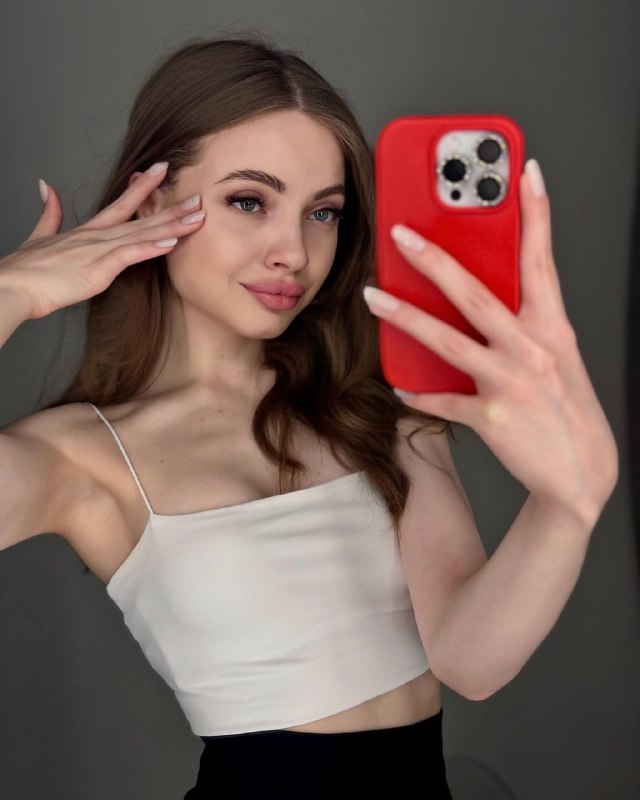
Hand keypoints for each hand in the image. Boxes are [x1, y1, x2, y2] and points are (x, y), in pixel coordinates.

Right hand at [0, 162, 204, 319]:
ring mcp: (98, 251)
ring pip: (142, 234)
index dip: (143, 188)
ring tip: (196, 217)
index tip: (161, 171)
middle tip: (198, 197)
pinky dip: (151, 248)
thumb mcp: (38, 236)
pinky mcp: (97, 268)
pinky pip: (129, 255)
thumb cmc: (25, 270)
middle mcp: (97, 237)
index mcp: (87, 231)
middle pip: (141, 219)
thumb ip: (48, 212)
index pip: (121, 204)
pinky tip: (171, 242)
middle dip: (172, 208)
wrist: (12, 285)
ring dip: (172, 226)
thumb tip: (46, 187)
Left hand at [363, 160, 617, 527]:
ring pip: (448, 342)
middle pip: (477, 295)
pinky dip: (420, 394)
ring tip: (373, 296)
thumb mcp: (559, 359)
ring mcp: (511, 385)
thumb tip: (485, 299)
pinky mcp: (491, 420)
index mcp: (554, 331)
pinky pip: (443, 402)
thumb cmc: (569, 413)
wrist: (582, 477)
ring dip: (406, 317)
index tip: (525, 174)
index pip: (543, 262)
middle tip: (403, 233)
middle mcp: (532, 351)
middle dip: (436, 260)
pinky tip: (400, 385)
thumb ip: (526, 326)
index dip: (536, 215)